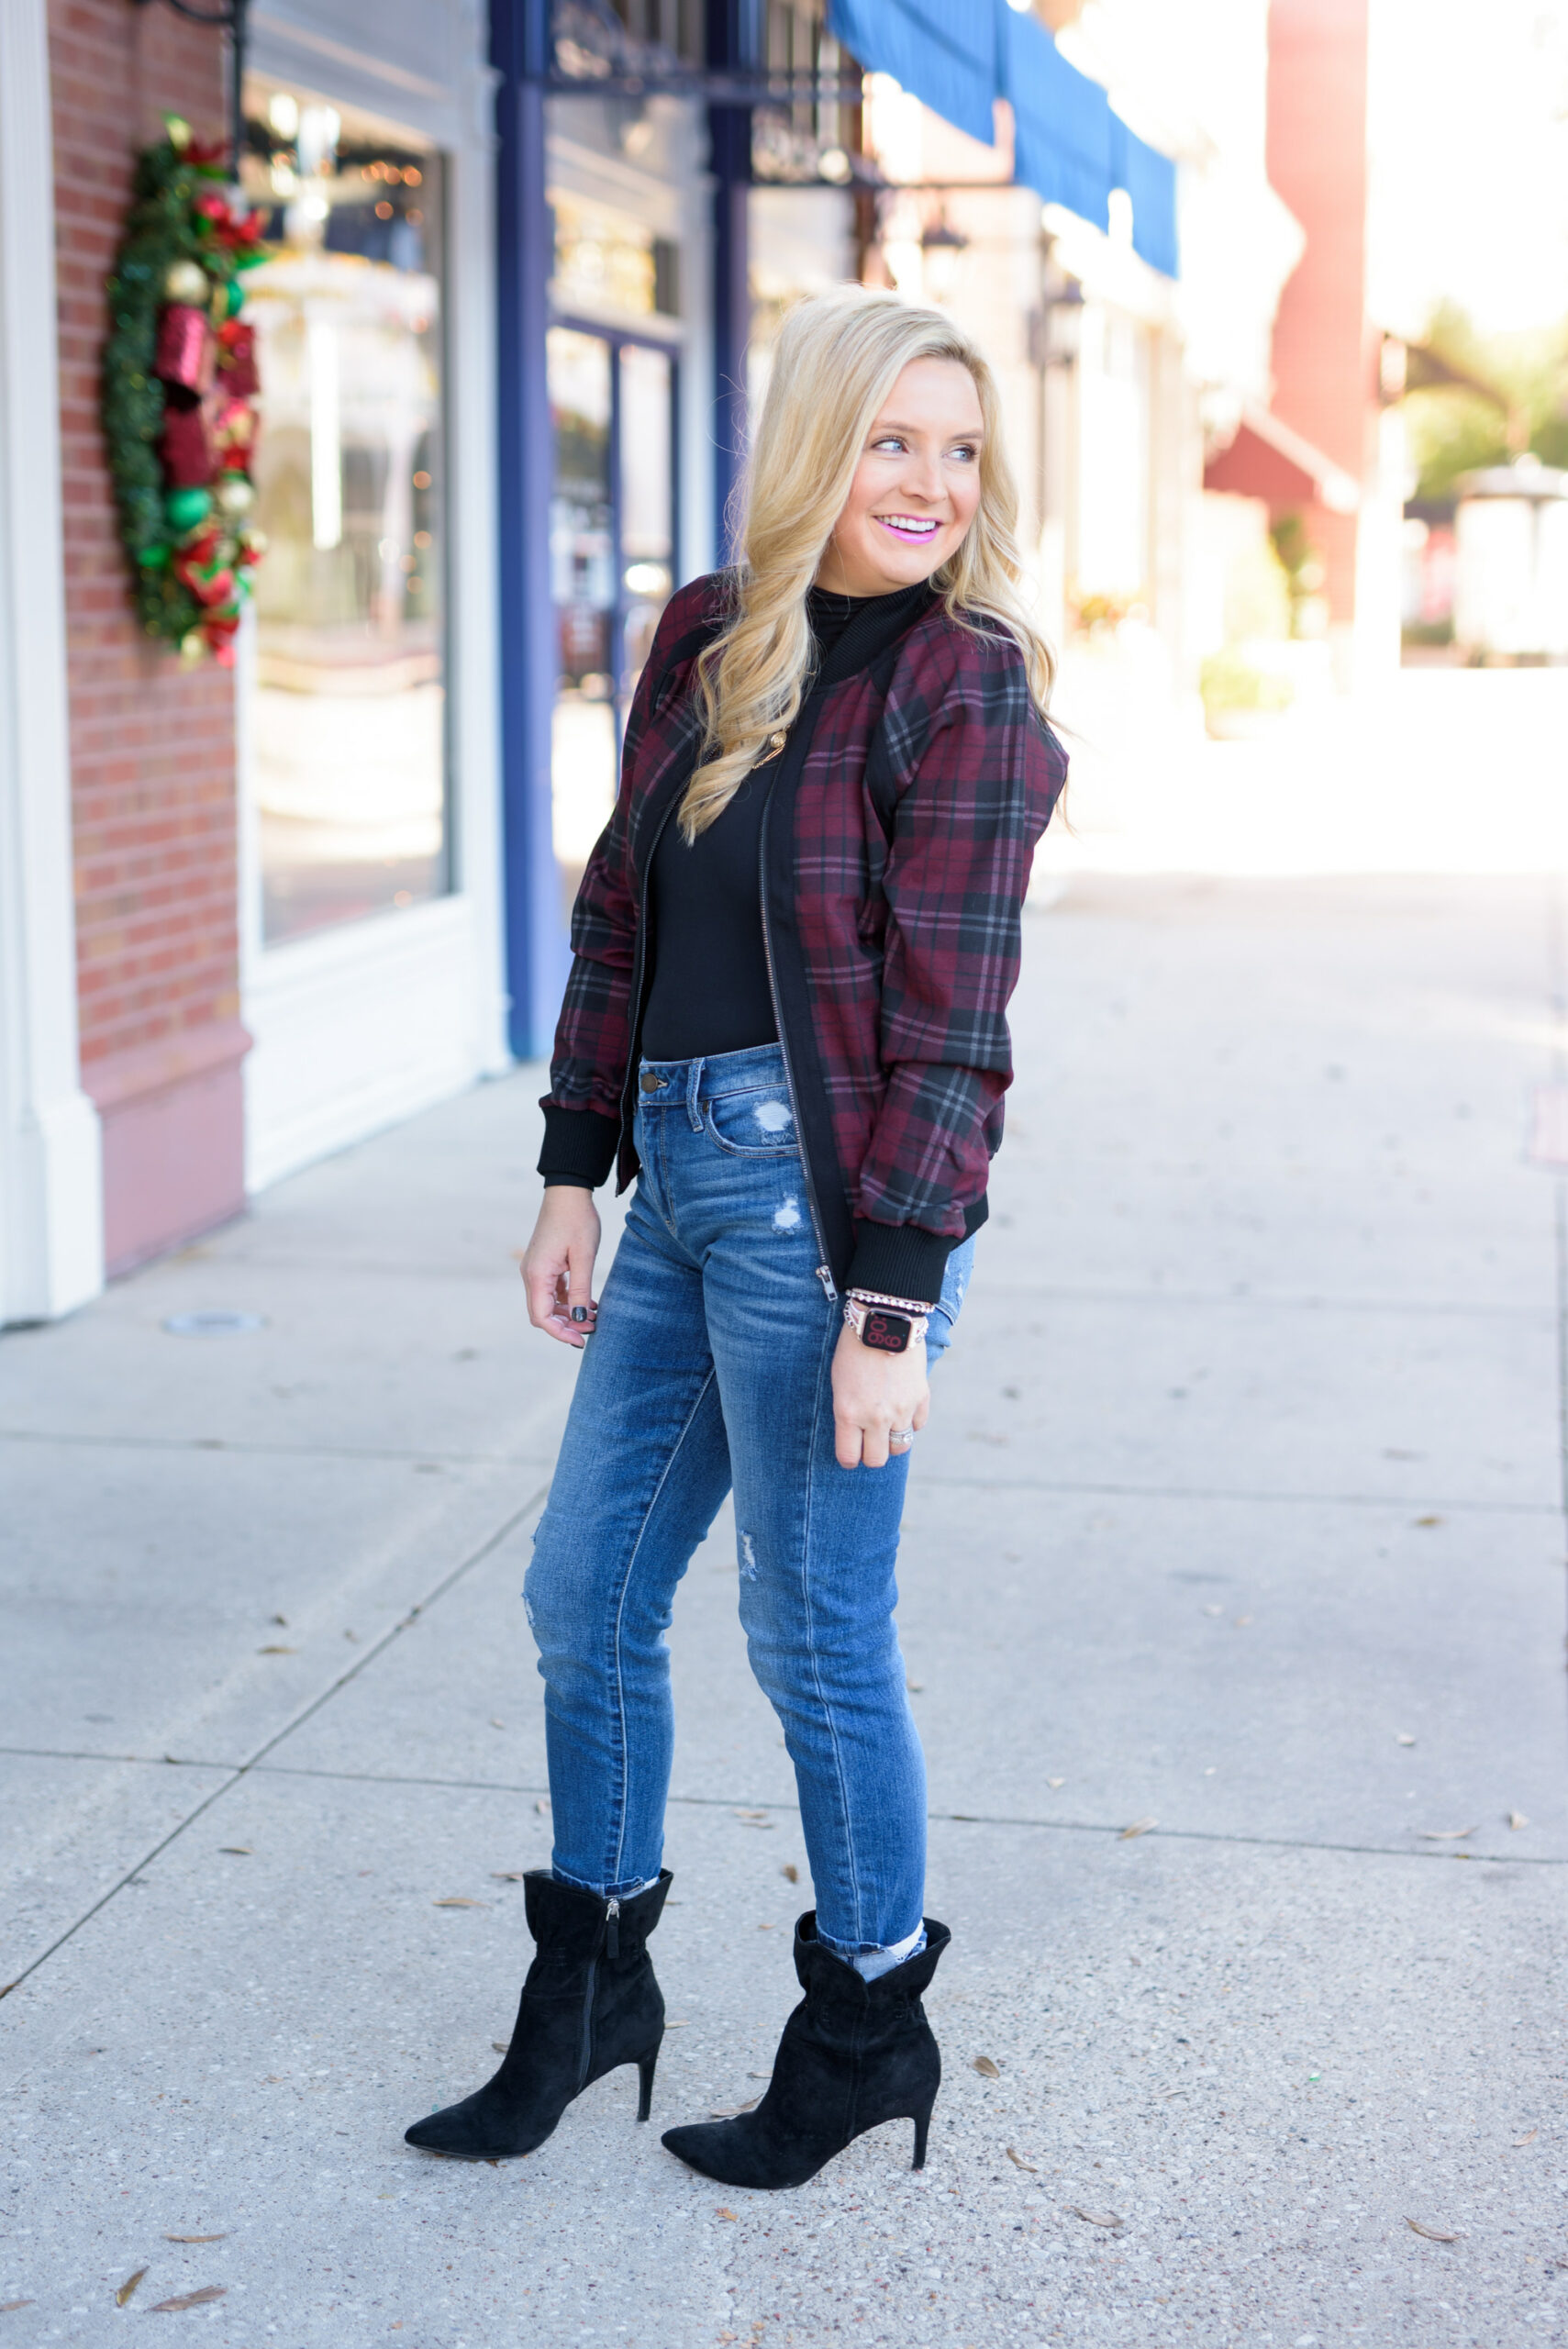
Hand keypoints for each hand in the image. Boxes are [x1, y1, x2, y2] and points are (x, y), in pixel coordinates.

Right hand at [521, 1188, 600, 1346]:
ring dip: (568, 1314)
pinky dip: (567, 1300)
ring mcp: (535, 1269)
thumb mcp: (583, 1257)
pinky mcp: (543, 1265)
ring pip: (547, 1304)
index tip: (581, 1339)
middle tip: (592, 1329)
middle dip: (565, 1326)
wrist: (568, 1193)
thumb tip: (578, 1319)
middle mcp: (531, 1274)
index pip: (541, 1317)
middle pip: (542, 1313)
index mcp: (537, 1274)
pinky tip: (588, 1303)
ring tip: (594, 1317)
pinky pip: (552, 1291)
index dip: (560, 1332)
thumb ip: (580, 1290)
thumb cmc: (577, 1221)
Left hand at [831, 1321, 929, 1468]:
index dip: (849, 1458)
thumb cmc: (854, 1348)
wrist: (885, 1320)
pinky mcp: (921, 1398)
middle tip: (868, 1442)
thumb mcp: (839, 1382)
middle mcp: (875, 1418)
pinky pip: (918, 1425)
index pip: (849, 1457)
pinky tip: (903, 1408)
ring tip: (886, 1426)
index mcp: (848, 1414)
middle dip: (871, 1454)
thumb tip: (855, 1434)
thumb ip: (847, 1412)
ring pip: (900, 1447)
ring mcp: (901, 1410)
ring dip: (892, 1440)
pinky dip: (911, 1421)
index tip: (850, 1453)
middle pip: (877, 1459)